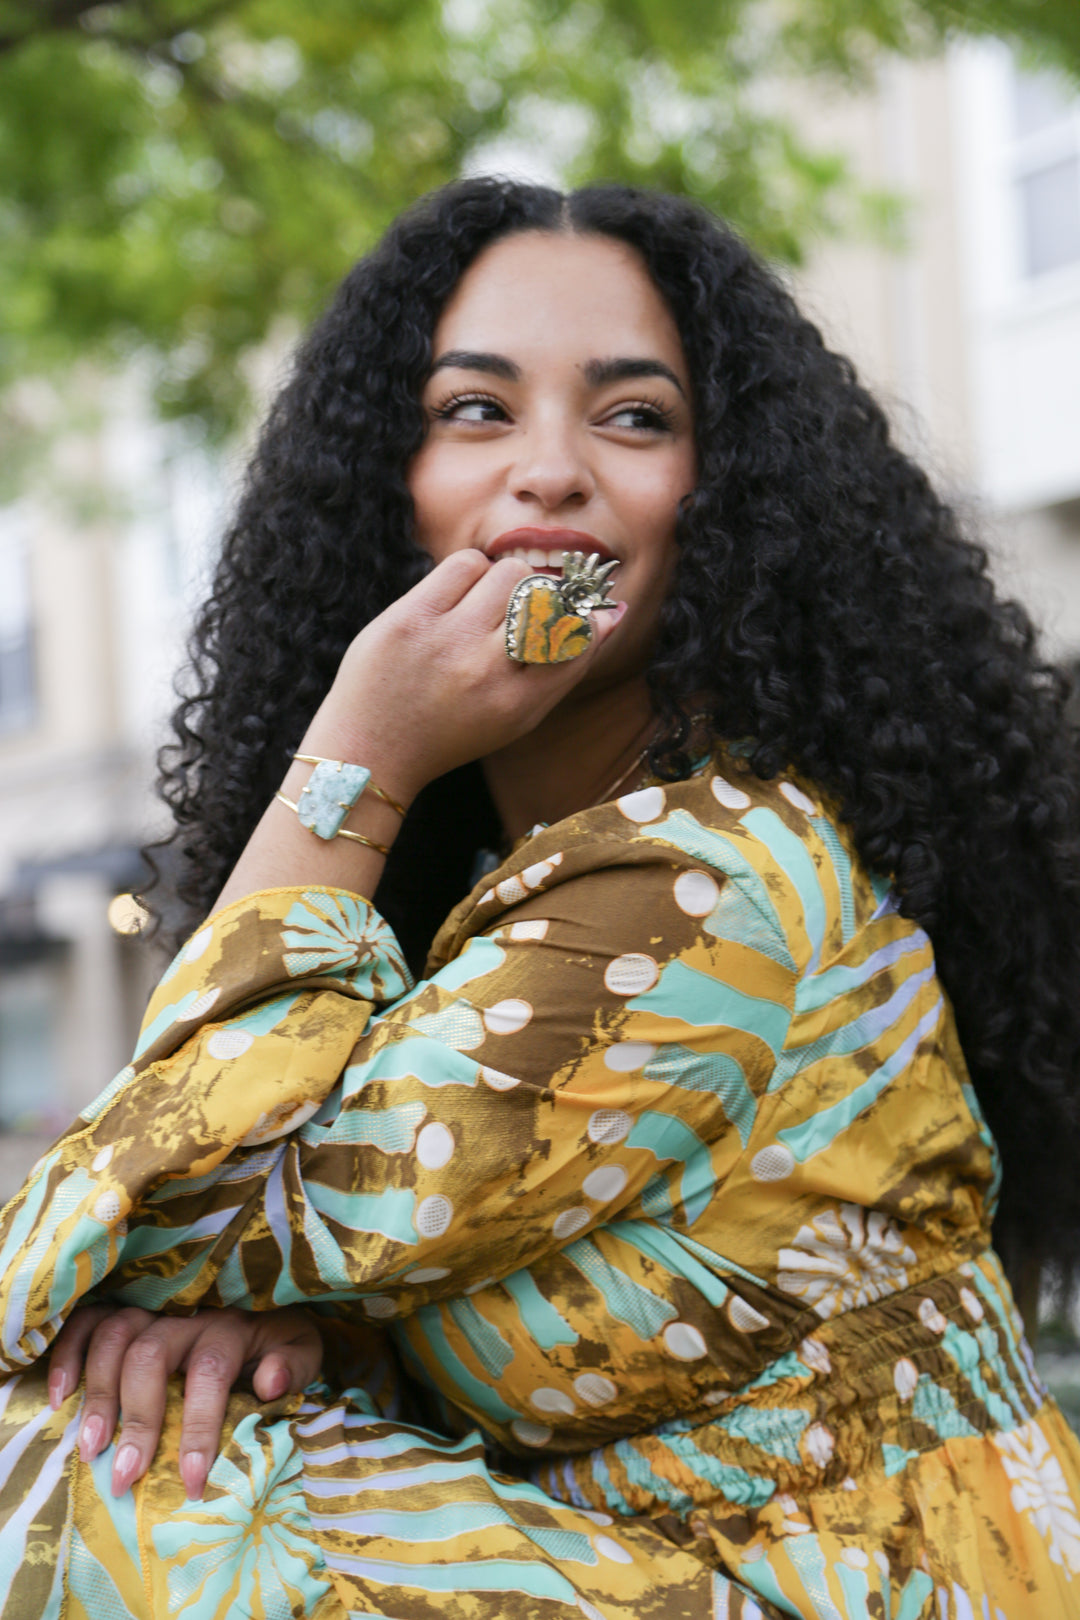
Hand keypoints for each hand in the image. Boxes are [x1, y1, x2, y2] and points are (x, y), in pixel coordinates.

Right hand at [47, 1303, 321, 1499]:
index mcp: (231, 1327)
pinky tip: (61, 1397)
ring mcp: (152, 1312)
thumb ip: (293, 1365)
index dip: (199, 1427)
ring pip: (115, 1337)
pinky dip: (69, 1354)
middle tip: (125, 1476)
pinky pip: (89, 1322)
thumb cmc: (279, 1341)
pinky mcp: (125, 1314)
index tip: (192, 1481)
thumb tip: (268, 1383)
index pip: (210, 1371)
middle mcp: (186, 1316)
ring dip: (99, 1392)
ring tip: (91, 1448)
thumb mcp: (303, 1350)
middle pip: (151, 1355)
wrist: (264, 1306)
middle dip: (138, 1418)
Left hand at [308, 549, 628, 803]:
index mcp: (517, 705)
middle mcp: (485, 672)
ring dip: (506, 582)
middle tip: (519, 612)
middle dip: (541, 598)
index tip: (582, 611)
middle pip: (546, 599)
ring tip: (486, 606)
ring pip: (509, 573)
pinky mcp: (410, 618)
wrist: (370, 749)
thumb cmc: (452, 729)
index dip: (586, 617)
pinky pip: (464, 563)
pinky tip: (459, 596)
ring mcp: (445, 642)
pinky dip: (471, 572)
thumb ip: (565, 668)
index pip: (577, 640)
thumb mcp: (516, 715)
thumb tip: (614, 613)